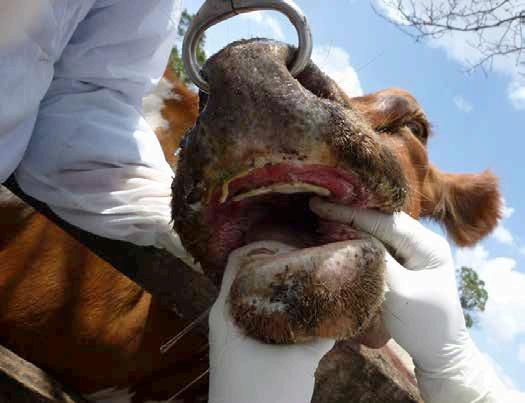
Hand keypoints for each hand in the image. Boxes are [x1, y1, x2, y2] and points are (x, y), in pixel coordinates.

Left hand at [209, 241, 334, 402]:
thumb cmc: (265, 393)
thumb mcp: (297, 359)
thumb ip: (320, 331)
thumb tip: (345, 307)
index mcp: (229, 308)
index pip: (241, 258)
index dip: (268, 245)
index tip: (298, 246)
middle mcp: (227, 315)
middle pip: (251, 275)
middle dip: (280, 266)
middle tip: (311, 263)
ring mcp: (234, 333)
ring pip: (258, 298)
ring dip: (282, 290)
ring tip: (313, 284)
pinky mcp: (244, 349)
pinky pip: (262, 319)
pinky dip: (282, 313)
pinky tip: (307, 316)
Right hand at [310, 198, 501, 402]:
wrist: (441, 353)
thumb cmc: (424, 325)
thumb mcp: (400, 292)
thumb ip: (377, 260)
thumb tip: (349, 235)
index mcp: (427, 245)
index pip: (384, 221)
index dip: (350, 212)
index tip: (320, 205)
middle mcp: (422, 242)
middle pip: (381, 220)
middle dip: (349, 214)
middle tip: (317, 208)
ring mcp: (413, 252)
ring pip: (378, 230)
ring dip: (352, 225)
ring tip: (323, 220)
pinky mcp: (404, 263)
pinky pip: (378, 244)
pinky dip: (358, 239)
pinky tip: (339, 237)